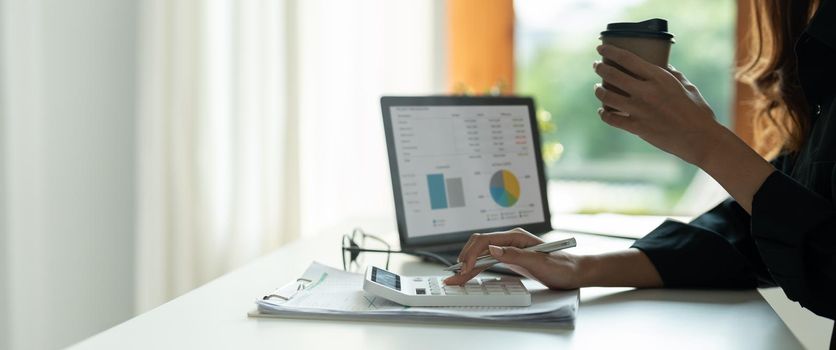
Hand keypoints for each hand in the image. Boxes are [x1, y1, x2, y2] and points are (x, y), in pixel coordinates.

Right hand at [442, 228, 583, 289]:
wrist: (575, 272)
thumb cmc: (562, 266)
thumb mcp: (538, 262)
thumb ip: (514, 255)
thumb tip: (492, 250)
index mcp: (516, 237)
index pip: (486, 241)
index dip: (473, 254)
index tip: (466, 268)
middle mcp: (510, 241)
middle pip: (479, 246)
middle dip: (465, 258)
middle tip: (454, 275)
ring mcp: (509, 249)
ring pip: (481, 254)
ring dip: (468, 265)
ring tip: (455, 278)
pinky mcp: (510, 259)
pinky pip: (488, 262)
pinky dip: (477, 269)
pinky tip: (468, 276)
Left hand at [592, 44, 724, 165]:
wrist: (700, 139)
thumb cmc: (697, 112)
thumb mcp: (687, 87)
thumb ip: (673, 75)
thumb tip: (664, 65)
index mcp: (659, 78)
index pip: (627, 59)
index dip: (610, 52)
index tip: (600, 49)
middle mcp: (646, 92)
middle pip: (612, 75)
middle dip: (600, 68)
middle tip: (596, 66)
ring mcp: (640, 110)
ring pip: (607, 97)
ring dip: (599, 90)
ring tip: (598, 87)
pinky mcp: (637, 128)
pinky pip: (611, 119)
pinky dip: (604, 114)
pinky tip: (602, 111)